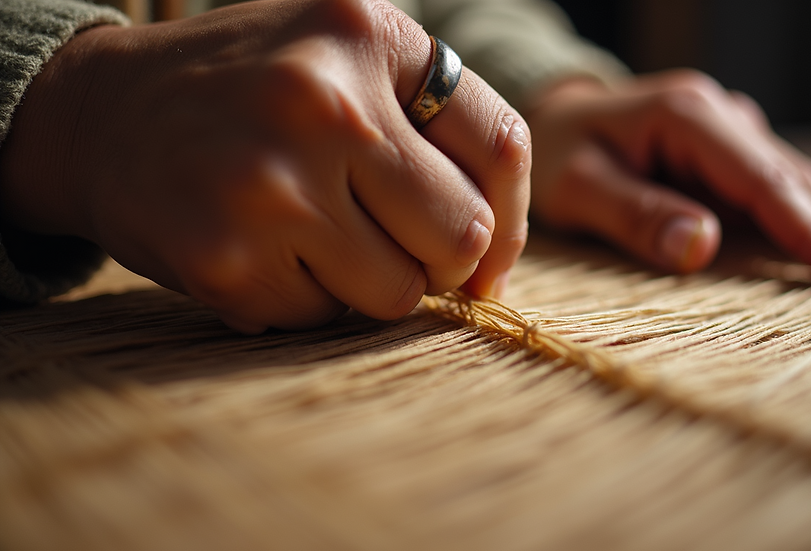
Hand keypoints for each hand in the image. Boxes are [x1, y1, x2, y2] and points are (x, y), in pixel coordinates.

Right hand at [0, 0, 529, 331]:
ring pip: (398, 293)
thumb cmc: (248, 91)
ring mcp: (271, 183)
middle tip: (388, 242)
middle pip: (464, 235)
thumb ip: (430, 127)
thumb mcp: (342, 58)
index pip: (503, 146)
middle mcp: (324, 100)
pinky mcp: (226, 258)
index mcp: (367, 34)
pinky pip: (320, 318)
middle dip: (438, 258)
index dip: (510, 216)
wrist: (99, 114)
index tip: (487, 251)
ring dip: (368, 282)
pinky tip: (258, 250)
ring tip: (311, 236)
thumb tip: (495, 255)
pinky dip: (302, 300)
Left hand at [525, 70, 810, 288]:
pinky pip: (780, 180)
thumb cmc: (557, 156)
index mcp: (686, 116)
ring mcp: (726, 129)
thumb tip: (701, 247)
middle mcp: (718, 115)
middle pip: (789, 176)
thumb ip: (636, 215)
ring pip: (795, 176)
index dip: (807, 228)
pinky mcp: (726, 150)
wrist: (554, 122)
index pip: (760, 180)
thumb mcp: (578, 187)